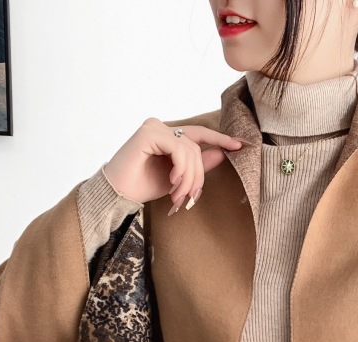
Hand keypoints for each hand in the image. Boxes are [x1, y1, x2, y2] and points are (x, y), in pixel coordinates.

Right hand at [102, 118, 245, 213]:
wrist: (117, 193)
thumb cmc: (142, 186)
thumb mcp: (177, 178)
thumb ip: (197, 164)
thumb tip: (222, 153)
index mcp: (168, 135)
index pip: (199, 134)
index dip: (220, 139)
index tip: (240, 146)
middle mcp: (161, 127)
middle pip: (196, 148)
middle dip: (197, 177)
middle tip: (189, 199)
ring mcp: (154, 127)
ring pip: (189, 150)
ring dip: (188, 178)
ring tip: (178, 195)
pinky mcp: (148, 133)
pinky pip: (178, 149)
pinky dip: (180, 169)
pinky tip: (171, 182)